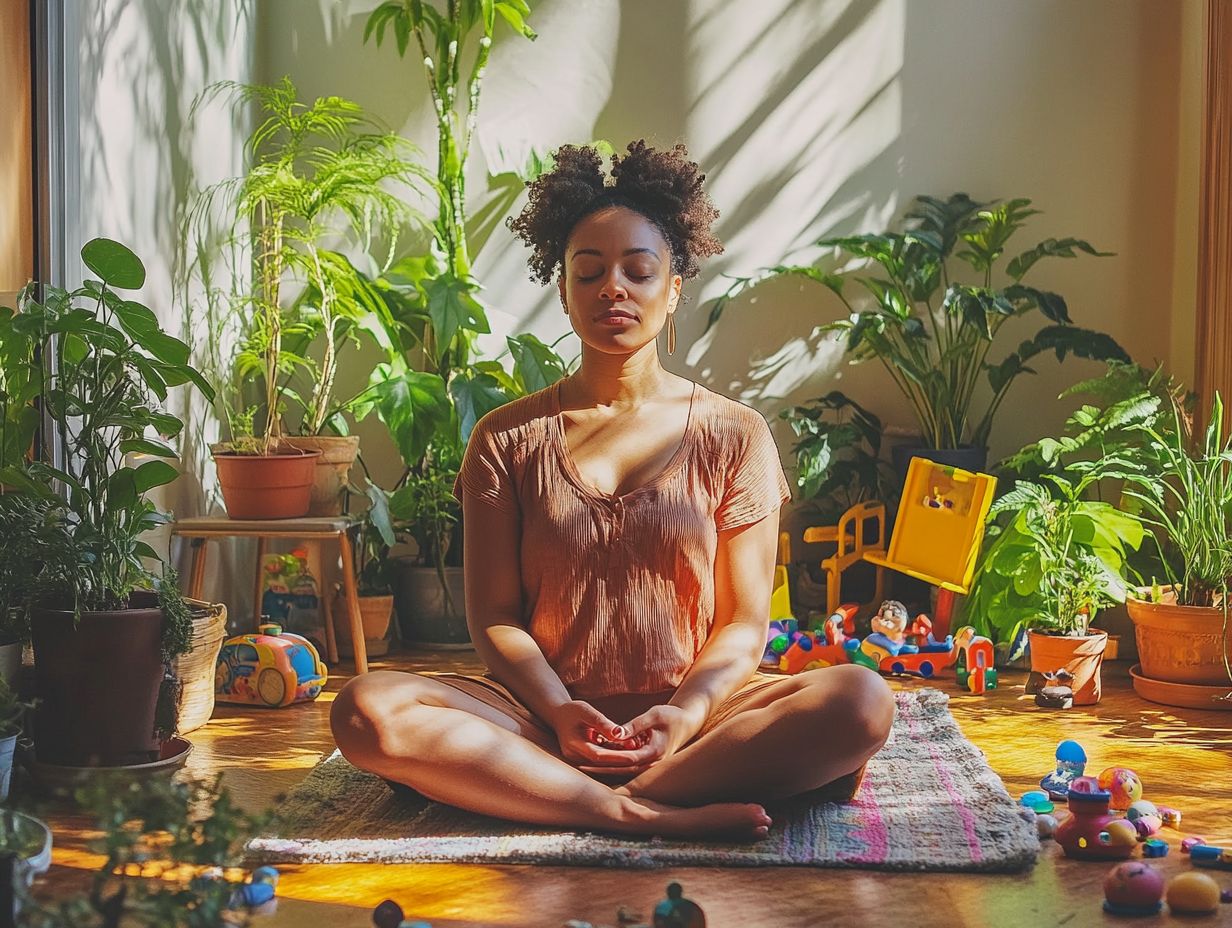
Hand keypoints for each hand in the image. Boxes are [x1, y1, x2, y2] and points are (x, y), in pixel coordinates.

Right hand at [547, 700, 653, 770]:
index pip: (599, 756)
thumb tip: (618, 734)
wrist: (558, 715)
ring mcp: (578, 760)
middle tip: (644, 758)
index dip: (618, 757)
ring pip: (605, 764)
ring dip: (622, 760)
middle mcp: (575, 757)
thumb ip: (601, 723)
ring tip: (642, 754)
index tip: (635, 756)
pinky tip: (631, 750)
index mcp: (574, 745)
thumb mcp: (586, 710)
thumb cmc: (572, 710)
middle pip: (604, 764)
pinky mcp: (584, 760)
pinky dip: (616, 756)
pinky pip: (602, 761)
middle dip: (624, 761)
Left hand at [575, 704, 694, 777]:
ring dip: (608, 767)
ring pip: (626, 770)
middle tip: (582, 766)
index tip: (590, 758)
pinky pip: (630, 765)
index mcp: (654, 752)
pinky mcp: (649, 762)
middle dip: (602, 768)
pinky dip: (616, 763)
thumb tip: (615, 734)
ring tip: (586, 764)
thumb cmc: (671, 715)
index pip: (626, 760)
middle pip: (623, 770)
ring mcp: (651, 765)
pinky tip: (600, 760)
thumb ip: (634, 726)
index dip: (607, 760)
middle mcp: (653, 763)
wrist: (688, 722)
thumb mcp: (654, 715)